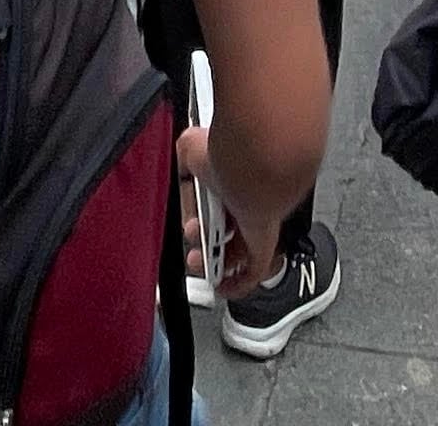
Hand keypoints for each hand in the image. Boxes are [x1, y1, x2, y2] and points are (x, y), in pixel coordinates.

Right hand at [176, 127, 269, 298]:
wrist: (254, 166)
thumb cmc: (227, 154)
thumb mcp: (189, 150)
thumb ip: (180, 162)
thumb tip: (174, 171)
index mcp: (229, 176)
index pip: (215, 202)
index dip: (199, 216)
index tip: (187, 221)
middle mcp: (244, 200)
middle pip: (224, 230)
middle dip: (203, 241)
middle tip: (191, 241)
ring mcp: (255, 223)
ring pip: (235, 252)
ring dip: (214, 263)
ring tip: (197, 262)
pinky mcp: (263, 244)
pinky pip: (253, 272)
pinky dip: (237, 284)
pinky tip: (222, 287)